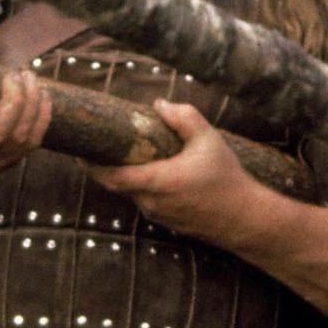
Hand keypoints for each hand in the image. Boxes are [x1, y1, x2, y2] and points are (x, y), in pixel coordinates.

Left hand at [91, 100, 260, 245]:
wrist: (246, 219)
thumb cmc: (227, 179)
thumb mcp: (209, 140)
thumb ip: (184, 118)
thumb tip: (159, 104)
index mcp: (157, 181)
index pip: (110, 177)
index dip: (91, 165)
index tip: (80, 150)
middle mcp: (151, 202)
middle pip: (119, 184)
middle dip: (110, 166)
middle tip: (106, 145)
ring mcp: (158, 215)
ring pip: (134, 193)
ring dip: (130, 176)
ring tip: (136, 156)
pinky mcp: (168, 222)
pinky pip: (147, 201)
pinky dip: (146, 186)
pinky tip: (160, 173)